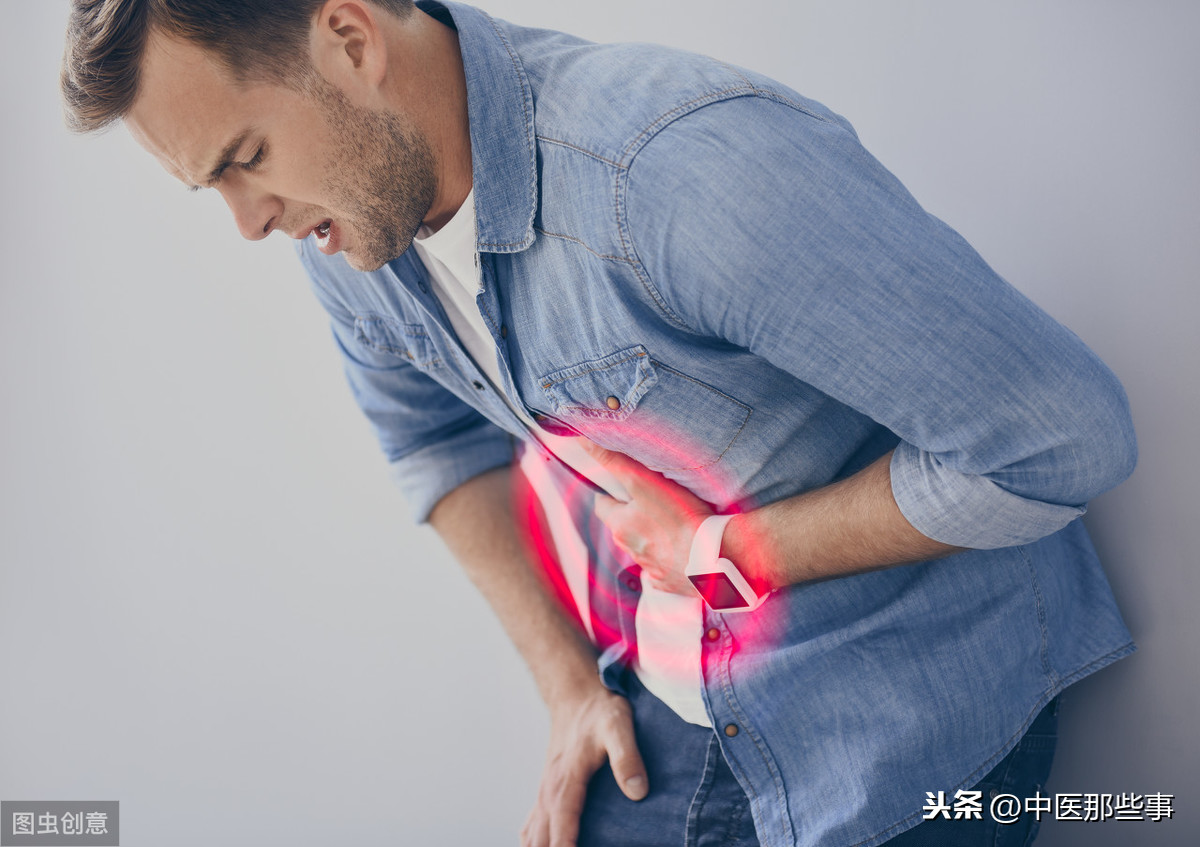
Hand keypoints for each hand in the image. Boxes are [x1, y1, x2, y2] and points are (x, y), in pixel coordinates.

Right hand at [520, 684, 647, 846]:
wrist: (576, 693)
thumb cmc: (600, 710)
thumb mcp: (620, 726)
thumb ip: (628, 757)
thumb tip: (637, 792)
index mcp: (566, 782)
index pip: (561, 830)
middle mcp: (549, 791)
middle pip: (541, 841)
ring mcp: (545, 792)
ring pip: (533, 837)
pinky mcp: (547, 791)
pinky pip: (532, 826)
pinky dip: (534, 843)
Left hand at [582, 441, 713, 595]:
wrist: (712, 558)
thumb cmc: (678, 517)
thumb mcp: (642, 481)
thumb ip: (612, 461)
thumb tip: (583, 441)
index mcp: (620, 526)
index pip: (603, 506)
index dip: (611, 493)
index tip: (623, 485)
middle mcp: (630, 550)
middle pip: (624, 528)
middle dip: (634, 515)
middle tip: (654, 501)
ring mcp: (651, 568)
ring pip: (644, 548)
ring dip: (653, 537)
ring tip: (674, 523)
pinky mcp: (671, 582)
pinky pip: (665, 568)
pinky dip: (671, 559)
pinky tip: (685, 549)